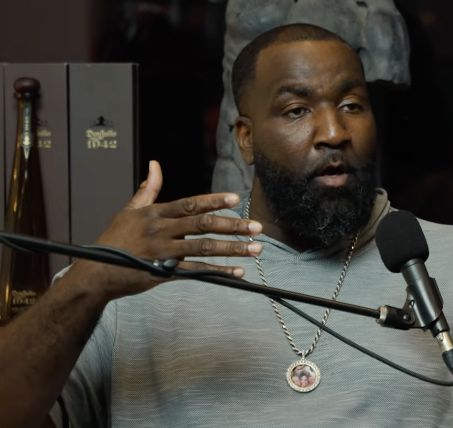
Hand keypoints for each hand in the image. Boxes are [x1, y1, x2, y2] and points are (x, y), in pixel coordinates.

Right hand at [61, 161, 261, 299]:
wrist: (95, 272)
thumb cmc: (114, 240)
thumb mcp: (128, 211)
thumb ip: (147, 190)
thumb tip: (155, 165)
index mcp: (155, 213)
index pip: (189, 204)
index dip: (213, 201)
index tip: (236, 199)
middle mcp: (161, 230)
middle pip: (203, 225)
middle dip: (233, 226)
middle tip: (257, 227)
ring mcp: (163, 252)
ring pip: (204, 248)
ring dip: (233, 248)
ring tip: (256, 249)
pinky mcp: (163, 273)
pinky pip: (196, 272)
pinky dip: (218, 271)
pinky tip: (238, 271)